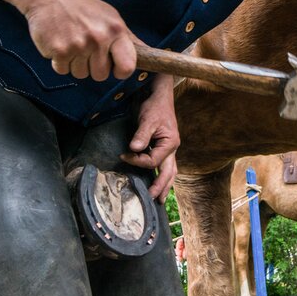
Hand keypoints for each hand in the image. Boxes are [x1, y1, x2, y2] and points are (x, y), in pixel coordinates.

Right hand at [24, 0, 136, 81]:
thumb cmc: (81, 6)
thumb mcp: (109, 16)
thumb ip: (127, 38)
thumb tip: (149, 53)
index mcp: (115, 30)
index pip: (128, 66)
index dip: (120, 71)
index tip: (113, 67)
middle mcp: (99, 38)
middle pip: (101, 75)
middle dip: (92, 66)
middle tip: (84, 47)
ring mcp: (78, 45)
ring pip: (80, 74)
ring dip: (74, 63)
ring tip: (70, 41)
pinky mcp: (59, 51)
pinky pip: (62, 70)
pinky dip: (58, 61)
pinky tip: (58, 42)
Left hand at [120, 74, 178, 202]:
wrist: (160, 96)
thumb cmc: (155, 106)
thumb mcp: (148, 119)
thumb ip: (142, 135)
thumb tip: (134, 148)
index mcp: (170, 143)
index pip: (153, 161)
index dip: (138, 161)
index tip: (124, 156)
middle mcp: (172, 149)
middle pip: (168, 173)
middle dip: (160, 187)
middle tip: (153, 200)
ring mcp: (169, 149)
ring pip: (170, 172)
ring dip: (164, 185)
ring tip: (159, 199)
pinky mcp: (164, 147)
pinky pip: (165, 166)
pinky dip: (162, 176)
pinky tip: (157, 182)